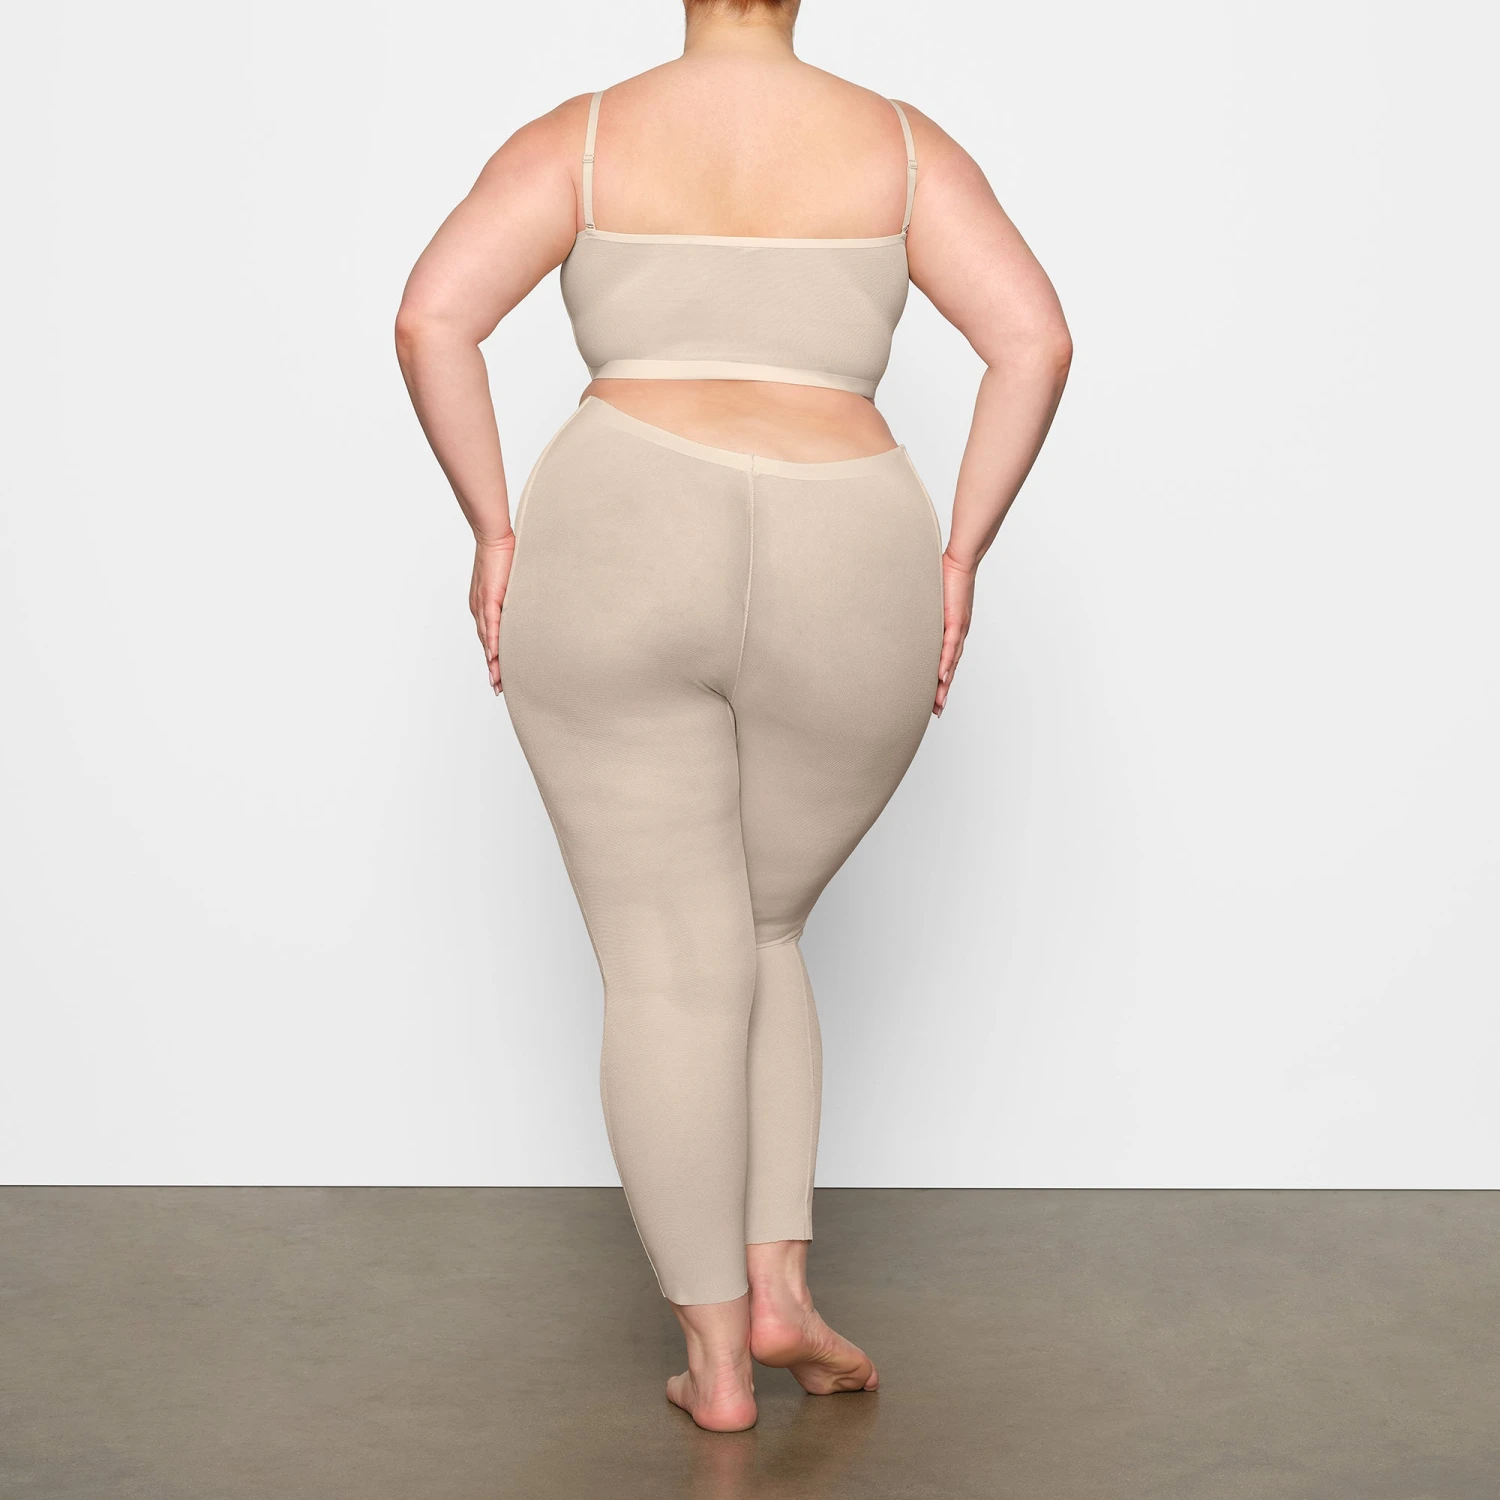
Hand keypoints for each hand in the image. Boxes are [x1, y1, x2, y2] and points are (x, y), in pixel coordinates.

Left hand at [469, 534, 515, 695]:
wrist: (494, 538)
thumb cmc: (504, 556)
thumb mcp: (510, 583)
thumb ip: (514, 598)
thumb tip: (529, 607)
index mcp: (483, 608)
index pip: (489, 639)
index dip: (493, 659)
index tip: (498, 677)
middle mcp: (479, 610)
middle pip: (487, 645)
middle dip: (492, 668)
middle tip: (497, 689)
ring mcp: (482, 605)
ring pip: (487, 640)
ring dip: (492, 662)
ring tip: (497, 680)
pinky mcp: (489, 599)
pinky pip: (491, 626)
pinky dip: (493, 643)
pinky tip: (495, 658)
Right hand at [935, 550, 973, 716]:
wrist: (960, 562)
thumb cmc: (946, 578)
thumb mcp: (931, 603)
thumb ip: (923, 615)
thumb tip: (907, 622)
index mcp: (952, 632)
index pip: (946, 662)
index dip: (941, 682)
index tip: (935, 700)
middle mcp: (958, 635)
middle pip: (950, 669)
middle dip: (943, 691)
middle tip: (936, 711)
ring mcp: (959, 629)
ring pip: (952, 663)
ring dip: (945, 684)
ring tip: (939, 702)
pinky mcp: (956, 620)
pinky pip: (951, 646)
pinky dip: (947, 663)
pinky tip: (943, 676)